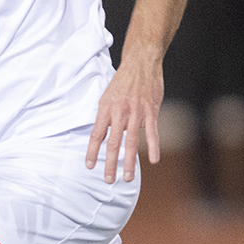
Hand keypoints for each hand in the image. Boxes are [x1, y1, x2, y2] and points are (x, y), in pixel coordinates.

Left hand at [85, 53, 162, 182]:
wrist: (141, 63)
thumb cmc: (123, 81)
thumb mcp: (107, 96)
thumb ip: (105, 116)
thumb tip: (102, 133)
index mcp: (105, 109)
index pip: (96, 135)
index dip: (92, 152)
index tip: (90, 166)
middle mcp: (119, 113)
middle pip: (113, 143)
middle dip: (110, 164)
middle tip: (108, 180)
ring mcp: (136, 113)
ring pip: (131, 142)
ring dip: (129, 162)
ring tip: (127, 178)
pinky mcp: (151, 111)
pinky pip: (152, 132)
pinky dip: (153, 147)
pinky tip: (153, 160)